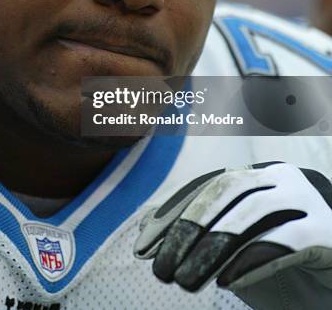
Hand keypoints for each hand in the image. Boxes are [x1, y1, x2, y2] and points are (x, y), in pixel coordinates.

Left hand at [134, 162, 331, 308]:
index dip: (172, 214)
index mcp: (256, 174)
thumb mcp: (233, 245)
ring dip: (214, 247)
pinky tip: (228, 282)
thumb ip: (196, 230)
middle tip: (163, 271)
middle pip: (227, 190)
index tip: (143, 249)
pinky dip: (252, 259)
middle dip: (189, 228)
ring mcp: (306, 200)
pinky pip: (286, 239)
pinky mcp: (328, 231)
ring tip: (186, 281)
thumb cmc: (280, 257)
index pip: (205, 185)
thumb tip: (145, 225)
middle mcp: (281, 177)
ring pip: (253, 211)